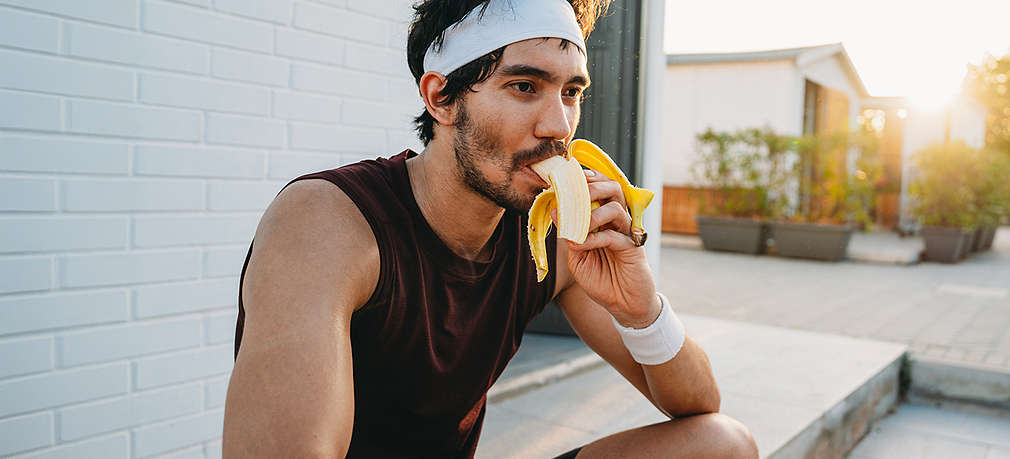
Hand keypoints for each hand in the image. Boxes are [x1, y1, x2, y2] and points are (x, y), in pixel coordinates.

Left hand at [553, 169, 659, 327]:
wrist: (624, 305)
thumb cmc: (602, 280)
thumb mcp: (578, 258)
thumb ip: (570, 236)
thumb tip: (556, 213)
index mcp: (605, 219)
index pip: (600, 189)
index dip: (586, 180)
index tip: (567, 180)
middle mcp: (618, 221)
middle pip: (613, 189)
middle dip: (592, 187)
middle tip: (574, 196)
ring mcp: (627, 233)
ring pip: (615, 208)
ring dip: (591, 214)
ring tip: (576, 228)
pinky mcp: (633, 248)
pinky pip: (613, 235)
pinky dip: (593, 238)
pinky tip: (580, 245)